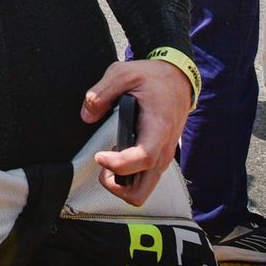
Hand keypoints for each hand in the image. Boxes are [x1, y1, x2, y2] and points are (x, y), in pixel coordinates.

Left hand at [82, 59, 192, 206]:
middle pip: (141, 192)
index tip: (100, 156)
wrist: (178, 80)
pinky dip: (127, 176)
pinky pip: (143, 179)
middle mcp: (163, 149)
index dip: (118, 164)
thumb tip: (87, 115)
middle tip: (103, 163)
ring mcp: (163, 157)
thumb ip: (101, 92)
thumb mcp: (124, 73)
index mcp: (158, 128)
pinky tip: (119, 154)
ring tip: (109, 158)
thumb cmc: (153, 77)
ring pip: (142, 191)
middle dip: (116, 186)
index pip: (143, 159)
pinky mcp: (159, 157)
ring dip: (120, 183)